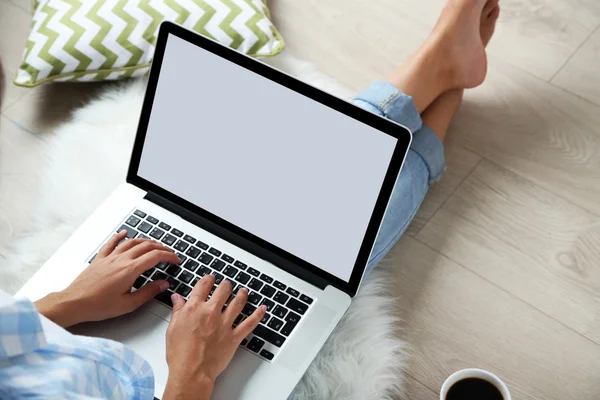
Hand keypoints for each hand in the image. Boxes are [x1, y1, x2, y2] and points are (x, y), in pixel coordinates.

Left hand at [35, 230, 179, 326]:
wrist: (74, 303)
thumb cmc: (97, 306)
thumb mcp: (128, 304)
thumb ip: (148, 292)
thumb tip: (163, 284)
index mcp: (130, 270)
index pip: (155, 257)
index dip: (169, 256)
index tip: (176, 260)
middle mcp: (120, 260)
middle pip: (146, 246)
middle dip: (161, 247)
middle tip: (169, 253)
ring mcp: (109, 258)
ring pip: (132, 242)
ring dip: (146, 241)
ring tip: (155, 244)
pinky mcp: (100, 259)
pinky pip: (111, 243)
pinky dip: (120, 236)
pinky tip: (124, 233)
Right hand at [163, 275, 265, 399]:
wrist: (191, 372)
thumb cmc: (180, 354)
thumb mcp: (172, 328)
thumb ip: (177, 310)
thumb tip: (177, 298)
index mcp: (195, 308)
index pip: (203, 285)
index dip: (208, 279)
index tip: (210, 278)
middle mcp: (211, 312)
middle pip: (223, 290)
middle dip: (226, 285)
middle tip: (227, 285)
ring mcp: (224, 323)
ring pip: (238, 302)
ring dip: (242, 294)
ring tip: (243, 291)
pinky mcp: (234, 336)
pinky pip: (250, 323)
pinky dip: (258, 315)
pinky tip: (262, 309)